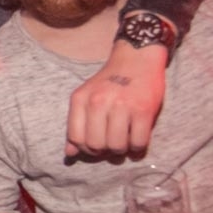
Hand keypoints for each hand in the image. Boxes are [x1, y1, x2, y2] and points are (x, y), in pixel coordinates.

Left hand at [66, 41, 166, 156]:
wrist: (137, 58)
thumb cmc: (110, 82)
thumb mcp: (87, 97)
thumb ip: (76, 124)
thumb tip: (70, 154)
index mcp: (80, 99)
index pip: (76, 138)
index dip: (86, 149)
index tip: (96, 146)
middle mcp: (98, 101)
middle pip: (96, 145)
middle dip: (104, 151)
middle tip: (112, 145)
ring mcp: (121, 105)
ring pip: (117, 147)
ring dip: (122, 150)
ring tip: (125, 141)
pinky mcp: (143, 110)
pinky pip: (138, 142)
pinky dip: (138, 148)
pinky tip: (137, 139)